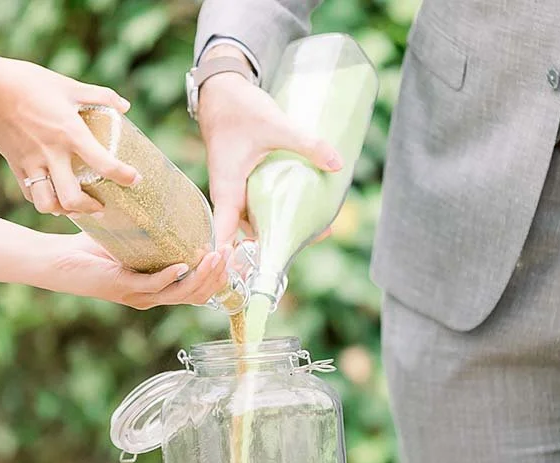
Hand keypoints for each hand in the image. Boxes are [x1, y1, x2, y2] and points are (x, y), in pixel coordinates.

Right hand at [0, 56, 139, 216]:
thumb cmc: (28, 82)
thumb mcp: (68, 85)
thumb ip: (100, 96)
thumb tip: (125, 106)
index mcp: (70, 133)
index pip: (103, 163)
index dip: (123, 175)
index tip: (135, 180)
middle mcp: (52, 154)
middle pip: (71, 199)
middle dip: (89, 208)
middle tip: (101, 205)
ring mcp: (32, 163)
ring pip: (47, 204)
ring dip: (64, 211)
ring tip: (76, 206)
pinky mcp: (16, 166)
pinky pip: (31, 193)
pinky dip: (45, 200)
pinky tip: (55, 196)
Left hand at [33, 233, 231, 309]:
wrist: (58, 260)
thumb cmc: (92, 247)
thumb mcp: (132, 237)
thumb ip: (154, 230)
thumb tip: (175, 201)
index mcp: (160, 287)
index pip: (200, 289)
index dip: (220, 275)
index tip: (233, 252)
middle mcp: (153, 296)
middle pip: (198, 295)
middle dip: (217, 274)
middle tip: (229, 251)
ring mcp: (139, 296)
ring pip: (181, 294)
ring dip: (201, 275)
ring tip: (214, 255)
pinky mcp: (122, 288)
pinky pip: (153, 287)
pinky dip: (170, 277)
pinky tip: (181, 265)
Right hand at [196, 50, 343, 246]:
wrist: (221, 91)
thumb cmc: (239, 109)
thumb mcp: (274, 125)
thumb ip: (305, 142)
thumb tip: (338, 163)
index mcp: (226, 190)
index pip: (225, 236)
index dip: (235, 259)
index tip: (256, 274)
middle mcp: (229, 196)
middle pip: (250, 233)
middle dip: (279, 241)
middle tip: (317, 235)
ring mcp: (238, 191)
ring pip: (258, 219)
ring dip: (282, 225)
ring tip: (319, 224)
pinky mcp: (246, 182)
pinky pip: (262, 204)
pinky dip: (280, 209)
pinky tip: (305, 205)